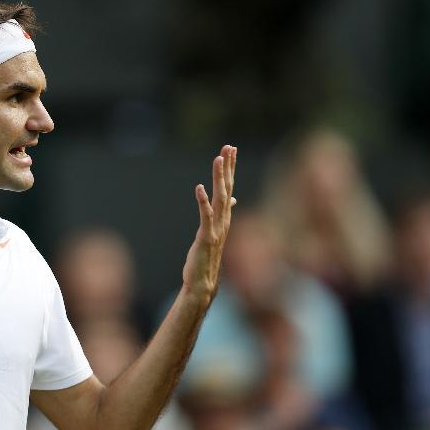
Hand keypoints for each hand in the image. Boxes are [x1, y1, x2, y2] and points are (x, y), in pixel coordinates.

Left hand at [181, 145, 236, 304]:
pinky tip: (199, 188)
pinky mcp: (206, 238)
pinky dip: (202, 201)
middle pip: (227, 188)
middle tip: (229, 146)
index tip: (231, 149)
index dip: (230, 168)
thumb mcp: (215, 233)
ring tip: (218, 159)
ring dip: (219, 178)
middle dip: (228, 167)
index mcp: (224, 218)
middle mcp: (223, 221)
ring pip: (220, 198)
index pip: (230, 188)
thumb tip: (231, 200)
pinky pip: (205, 216)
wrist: (203, 283)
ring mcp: (216, 229)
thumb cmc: (207, 258)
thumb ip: (222, 215)